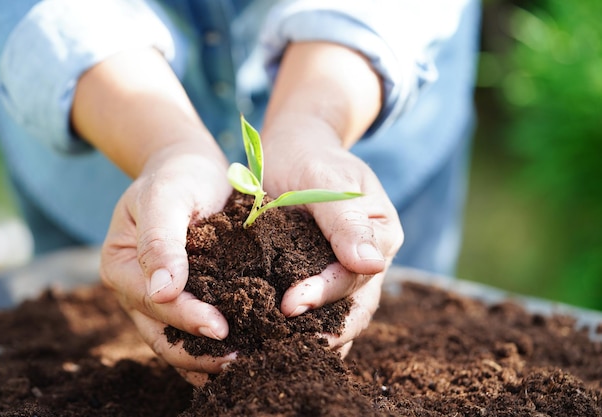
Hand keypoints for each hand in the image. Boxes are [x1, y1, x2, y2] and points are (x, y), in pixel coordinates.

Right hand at [99, 143, 233, 381]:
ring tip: (240, 365)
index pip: (153, 301)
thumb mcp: (166, 197)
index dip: (186, 318)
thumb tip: (162, 291)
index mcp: (120, 265)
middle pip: (160, 331)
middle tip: (237, 360)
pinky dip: (210, 346)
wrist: (190, 168)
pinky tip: (238, 354)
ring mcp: (156, 297)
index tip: (221, 329)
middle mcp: (134, 288)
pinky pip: (191, 329)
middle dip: (196, 351)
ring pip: (174, 339)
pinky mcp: (182, 297)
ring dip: (203, 357)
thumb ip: (161, 241)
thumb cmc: (177, 176)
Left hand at [262, 126, 402, 354]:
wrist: (293, 149)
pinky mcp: (314, 277)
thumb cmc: (311, 157)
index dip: (324, 295)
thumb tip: (373, 264)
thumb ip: (346, 220)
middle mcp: (366, 263)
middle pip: (352, 309)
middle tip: (280, 349)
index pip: (355, 278)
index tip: (289, 306)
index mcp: (380, 237)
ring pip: (333, 317)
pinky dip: (293, 328)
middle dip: (319, 332)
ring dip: (307, 339)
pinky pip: (309, 309)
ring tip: (273, 358)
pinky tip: (267, 344)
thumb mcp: (328, 179)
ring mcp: (341, 273)